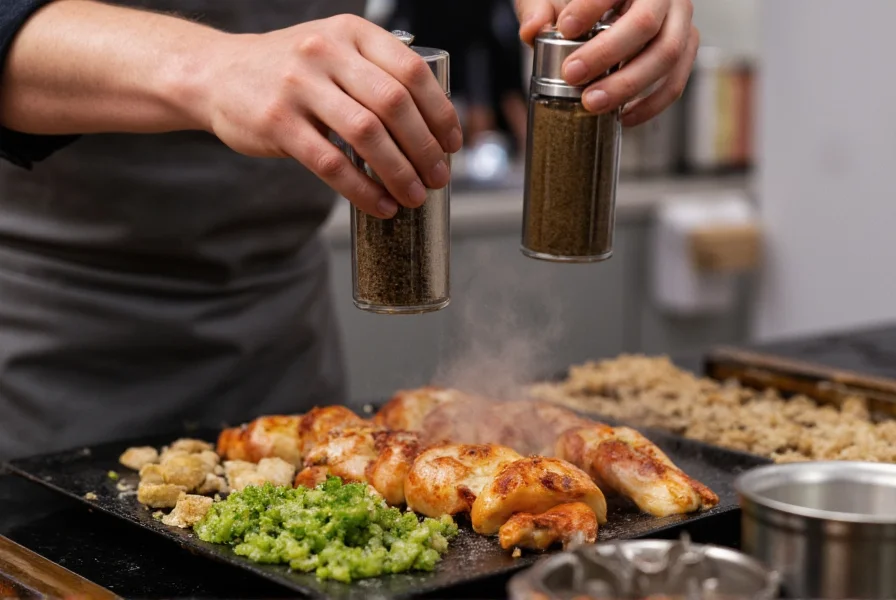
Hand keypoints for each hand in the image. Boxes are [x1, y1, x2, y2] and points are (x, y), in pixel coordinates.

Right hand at [197, 15, 461, 217]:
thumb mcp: (332, 50)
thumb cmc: (287, 70)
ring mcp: (299, 86)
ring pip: (367, 136)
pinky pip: (332, 164)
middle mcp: (326, 51)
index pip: (412, 72)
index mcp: (350, 32)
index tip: (453, 143)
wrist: (216, 74)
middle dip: (426, 148)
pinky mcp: (277, 123)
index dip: (440, 112)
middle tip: (439, 176)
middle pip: (395, 105)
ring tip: (414, 195)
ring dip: (399, 172)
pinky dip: (363, 190)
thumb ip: (373, 72)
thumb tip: (431, 127)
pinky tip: (380, 205)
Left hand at [515, 0, 698, 126]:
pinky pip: (675, 81)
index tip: (564, 28)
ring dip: (627, 85)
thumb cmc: (578, 5)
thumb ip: (535, 8)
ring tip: (592, 102)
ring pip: (666, 55)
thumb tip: (532, 30)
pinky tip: (621, 116)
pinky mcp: (684, 50)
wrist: (600, 13)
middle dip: (607, 54)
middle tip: (572, 75)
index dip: (589, 8)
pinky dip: (650, 105)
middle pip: (645, 23)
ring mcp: (679, 22)